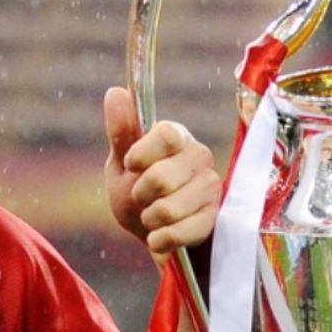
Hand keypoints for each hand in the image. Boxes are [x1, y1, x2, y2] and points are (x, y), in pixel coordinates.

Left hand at [103, 87, 219, 254]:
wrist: (156, 234)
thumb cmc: (138, 194)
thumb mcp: (122, 165)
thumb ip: (121, 133)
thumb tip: (116, 91)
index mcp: (177, 137)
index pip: (168, 135)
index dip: (143, 153)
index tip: (130, 164)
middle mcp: (200, 157)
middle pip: (161, 178)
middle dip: (139, 195)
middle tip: (141, 198)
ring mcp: (212, 188)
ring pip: (168, 209)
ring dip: (149, 220)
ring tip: (152, 217)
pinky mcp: (215, 219)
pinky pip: (180, 233)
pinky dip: (160, 240)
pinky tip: (159, 237)